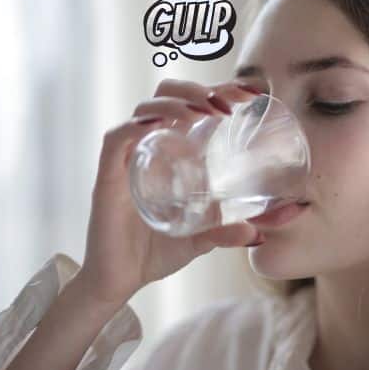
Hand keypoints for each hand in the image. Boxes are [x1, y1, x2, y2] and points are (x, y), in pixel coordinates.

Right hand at [78, 79, 261, 304]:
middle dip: (198, 88)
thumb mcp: (204, 238)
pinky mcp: (108, 177)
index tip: (252, 93)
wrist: (121, 281)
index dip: (220, 89)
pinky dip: (137, 125)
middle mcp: (149, 146)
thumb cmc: (157, 251)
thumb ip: (229, 231)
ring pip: (145, 108)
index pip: (193, 103)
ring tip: (205, 112)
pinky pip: (117, 139)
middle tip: (228, 104)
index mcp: (172, 150)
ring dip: (177, 102)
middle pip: (167, 93)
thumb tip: (261, 233)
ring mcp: (128, 158)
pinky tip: (161, 124)